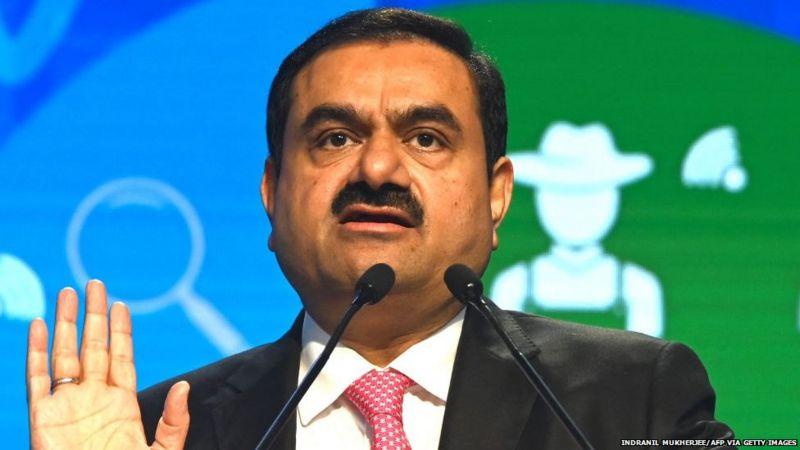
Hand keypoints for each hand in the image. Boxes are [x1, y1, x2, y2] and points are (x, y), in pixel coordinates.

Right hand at [27, 280, 190, 448]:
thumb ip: (174, 421)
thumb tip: (185, 385)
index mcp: (123, 404)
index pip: (121, 357)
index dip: (121, 331)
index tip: (121, 304)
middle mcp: (94, 399)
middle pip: (93, 347)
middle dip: (93, 316)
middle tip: (94, 284)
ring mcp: (68, 406)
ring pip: (65, 355)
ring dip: (65, 324)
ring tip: (67, 293)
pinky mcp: (42, 418)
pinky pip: (37, 379)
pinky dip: (35, 352)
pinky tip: (36, 326)